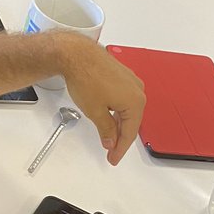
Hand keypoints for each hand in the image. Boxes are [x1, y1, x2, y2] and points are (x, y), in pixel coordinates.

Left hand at [59, 35, 144, 165]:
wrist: (76, 54)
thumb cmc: (86, 77)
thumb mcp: (95, 112)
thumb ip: (106, 130)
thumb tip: (111, 141)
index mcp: (135, 101)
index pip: (130, 133)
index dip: (120, 149)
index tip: (113, 158)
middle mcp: (137, 90)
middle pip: (131, 122)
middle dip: (120, 137)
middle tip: (112, 151)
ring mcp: (131, 81)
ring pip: (128, 110)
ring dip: (119, 124)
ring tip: (109, 136)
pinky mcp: (123, 75)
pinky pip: (124, 98)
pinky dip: (117, 111)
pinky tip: (109, 117)